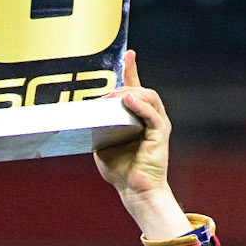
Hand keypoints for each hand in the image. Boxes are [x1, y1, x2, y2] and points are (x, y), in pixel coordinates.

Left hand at [93, 51, 191, 239]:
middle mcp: (149, 118)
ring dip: (131, 92)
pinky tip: (127, 100)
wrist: (134, 191)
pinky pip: (152, 114)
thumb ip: (97, 127)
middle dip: (126, 82)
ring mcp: (156, 125)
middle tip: (109, 90)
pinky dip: (140, 105)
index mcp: (136, 118)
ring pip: (149, 97)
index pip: (134, 88)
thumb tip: (84, 114)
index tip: (129, 54)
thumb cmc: (120, 171)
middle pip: (141, 89)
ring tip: (116, 95)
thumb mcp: (101, 144)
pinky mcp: (160, 134)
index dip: (131, 70)